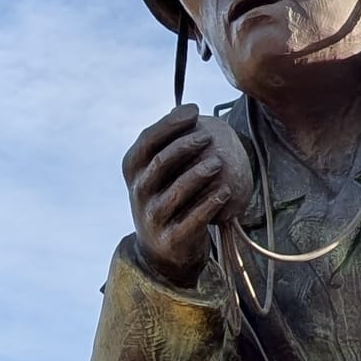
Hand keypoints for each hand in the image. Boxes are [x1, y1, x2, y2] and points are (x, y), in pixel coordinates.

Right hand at [124, 108, 254, 286]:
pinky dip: (210, 204)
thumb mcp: (159, 173)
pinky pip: (193, 219)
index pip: (148, 140)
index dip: (170, 123)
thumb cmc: (166, 199)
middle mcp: (138, 192)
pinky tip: (226, 192)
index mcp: (133, 170)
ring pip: (176, 191)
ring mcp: (153, 217)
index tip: (195, 110)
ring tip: (219, 162)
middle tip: (209, 135)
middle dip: (185, 145)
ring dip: (199, 174)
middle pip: (160, 162)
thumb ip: (168, 145)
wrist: (162, 252)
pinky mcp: (171, 239)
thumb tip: (189, 109)